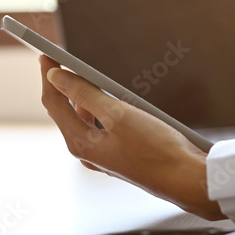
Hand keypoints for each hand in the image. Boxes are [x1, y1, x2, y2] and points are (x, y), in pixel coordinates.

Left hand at [39, 56, 224, 219]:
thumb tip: (57, 77)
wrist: (188, 179)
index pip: (54, 103)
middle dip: (62, 85)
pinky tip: (112, 98)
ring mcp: (104, 154)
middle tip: (62, 61)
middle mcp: (88, 151)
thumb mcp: (117, 114)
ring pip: (84, 118)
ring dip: (83, 95)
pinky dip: (101, 107)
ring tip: (84, 75)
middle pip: (66, 111)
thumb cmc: (156, 150)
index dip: (49, 76)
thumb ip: (85, 93)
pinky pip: (102, 126)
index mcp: (81, 143)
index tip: (46, 54)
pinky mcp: (121, 153)